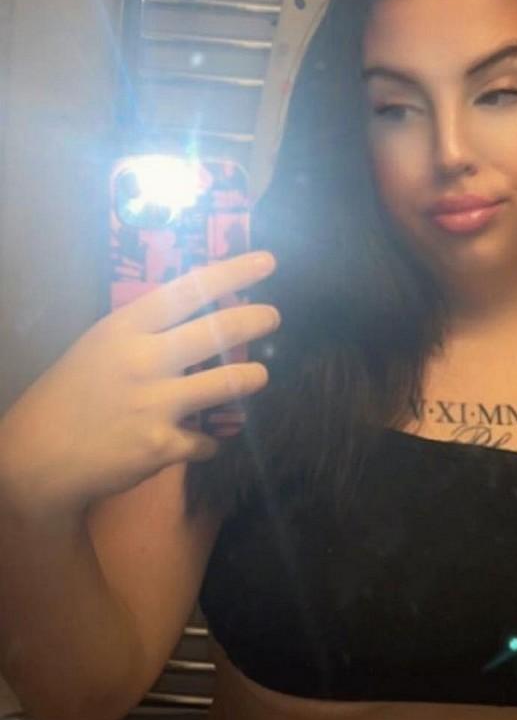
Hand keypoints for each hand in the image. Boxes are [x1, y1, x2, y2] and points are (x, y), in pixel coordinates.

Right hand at [0, 252, 278, 517]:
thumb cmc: (73, 395)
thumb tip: (197, 318)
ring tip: (257, 376)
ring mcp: (155, 404)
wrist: (39, 456)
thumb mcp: (101, 347)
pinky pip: (208, 440)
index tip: (267, 262)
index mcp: (126, 328)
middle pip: (218, 330)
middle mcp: (144, 360)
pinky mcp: (163, 445)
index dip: (233, 273)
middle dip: (256, 320)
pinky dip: (208, 441)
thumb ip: (146, 333)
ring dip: (250, 378)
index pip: (189, 289)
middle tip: (273, 316)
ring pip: (227, 383)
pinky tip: (201, 440)